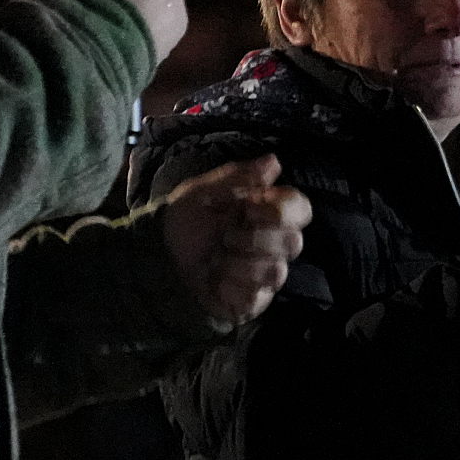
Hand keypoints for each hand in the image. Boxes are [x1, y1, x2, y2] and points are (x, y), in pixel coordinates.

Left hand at [162, 154, 311, 325]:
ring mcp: (265, 273)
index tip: (248, 208)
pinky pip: (257, 295)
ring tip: (217, 260)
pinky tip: (216, 280)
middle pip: (294, 242)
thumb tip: (274, 160)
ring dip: (239, 263)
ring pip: (276, 271)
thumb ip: (238, 177)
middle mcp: (272, 242)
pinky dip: (231, 285)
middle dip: (255, 238)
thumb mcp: (202, 193)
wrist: (159, 262)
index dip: (280, 210)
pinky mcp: (254, 299)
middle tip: (225, 236)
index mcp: (264, 212)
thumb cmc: (182, 225)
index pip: (300, 208)